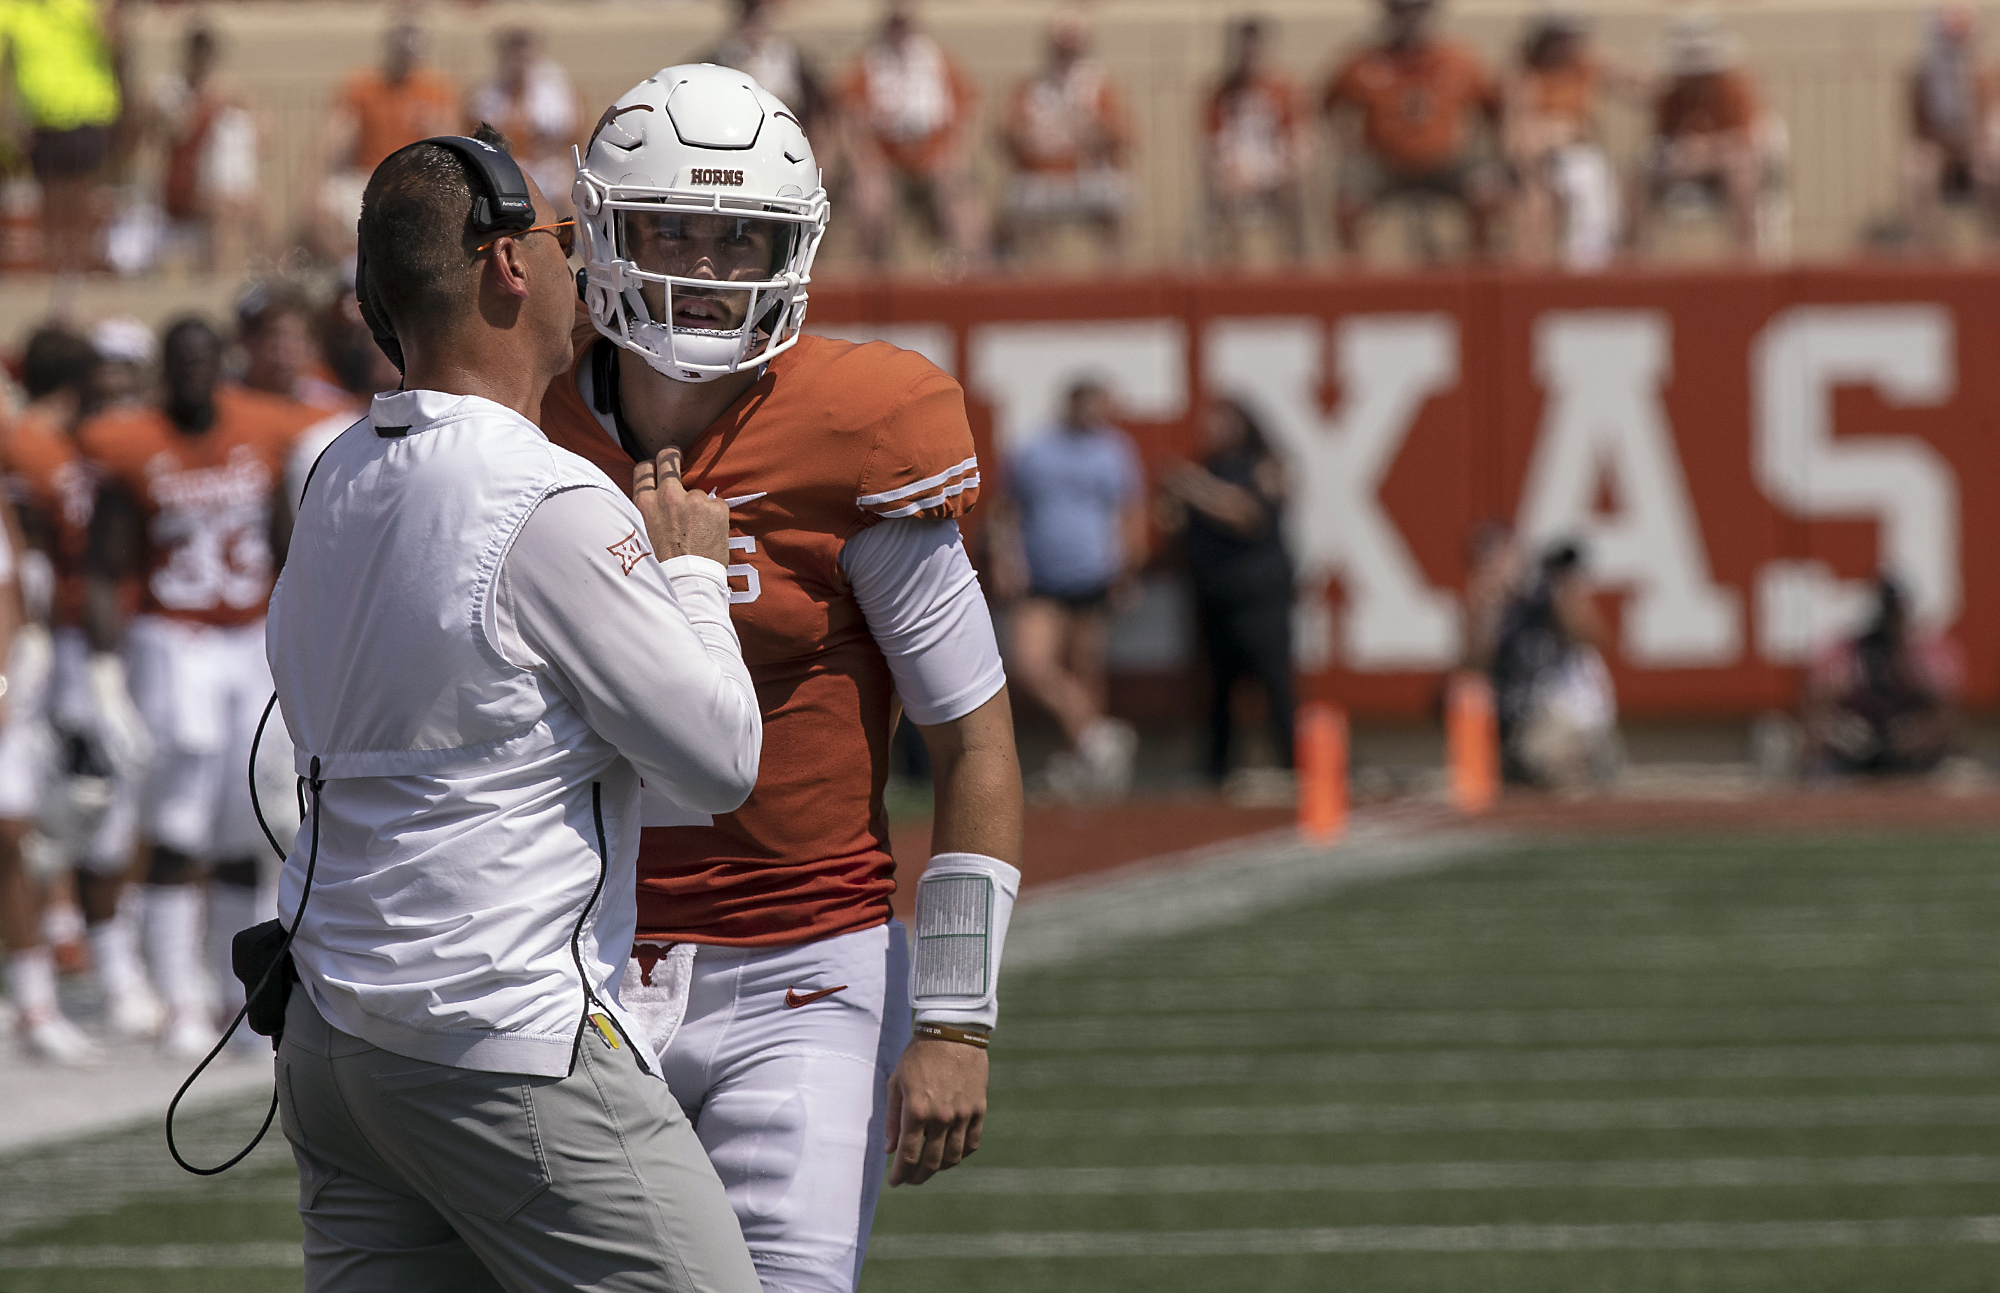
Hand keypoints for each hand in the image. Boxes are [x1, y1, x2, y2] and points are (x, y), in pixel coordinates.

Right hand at [633, 447, 728, 566]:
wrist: (689, 583)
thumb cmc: (662, 566)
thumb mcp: (640, 535)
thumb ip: (645, 514)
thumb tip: (649, 501)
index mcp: (645, 503)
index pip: (644, 469)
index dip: (651, 467)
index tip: (657, 466)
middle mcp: (668, 496)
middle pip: (668, 459)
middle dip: (672, 456)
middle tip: (676, 456)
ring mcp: (695, 500)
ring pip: (697, 492)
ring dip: (698, 505)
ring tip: (697, 530)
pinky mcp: (717, 508)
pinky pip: (717, 505)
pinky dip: (715, 517)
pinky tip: (710, 535)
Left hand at [884, 1036, 987, 1185]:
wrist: (952, 1032)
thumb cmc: (918, 1055)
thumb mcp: (896, 1083)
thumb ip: (892, 1119)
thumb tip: (891, 1150)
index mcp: (917, 1110)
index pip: (908, 1156)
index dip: (900, 1174)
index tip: (895, 1181)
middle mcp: (942, 1117)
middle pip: (931, 1163)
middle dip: (918, 1176)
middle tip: (911, 1179)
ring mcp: (963, 1115)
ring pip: (953, 1157)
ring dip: (939, 1168)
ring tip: (930, 1167)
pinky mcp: (979, 1109)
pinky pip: (972, 1143)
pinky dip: (961, 1154)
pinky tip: (951, 1154)